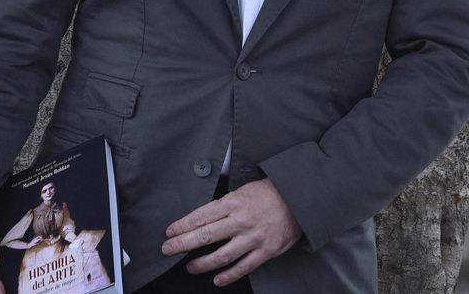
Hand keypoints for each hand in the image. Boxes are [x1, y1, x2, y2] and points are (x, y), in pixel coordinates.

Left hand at [161, 178, 301, 286]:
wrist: (300, 198)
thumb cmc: (270, 192)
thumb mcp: (244, 189)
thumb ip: (225, 204)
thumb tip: (203, 216)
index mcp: (234, 202)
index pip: (201, 215)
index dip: (182, 225)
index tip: (169, 231)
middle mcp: (241, 221)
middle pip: (205, 235)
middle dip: (182, 244)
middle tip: (167, 249)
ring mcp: (253, 238)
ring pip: (222, 256)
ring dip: (202, 263)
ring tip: (190, 266)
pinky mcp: (266, 251)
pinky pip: (244, 267)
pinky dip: (229, 276)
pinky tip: (217, 279)